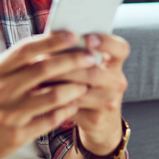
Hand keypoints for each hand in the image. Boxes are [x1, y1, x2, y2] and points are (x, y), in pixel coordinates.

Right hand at [0, 31, 99, 158]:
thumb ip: (18, 64)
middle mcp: (0, 90)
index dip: (52, 40)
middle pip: (43, 69)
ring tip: (86, 83)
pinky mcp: (18, 134)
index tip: (73, 35)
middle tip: (91, 57)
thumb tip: (51, 43)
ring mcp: (9, 113)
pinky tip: (74, 104)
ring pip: (52, 96)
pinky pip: (51, 119)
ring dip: (74, 87)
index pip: (26, 49)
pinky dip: (66, 110)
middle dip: (72, 61)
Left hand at [52, 34, 130, 154]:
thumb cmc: (87, 85)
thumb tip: (52, 37)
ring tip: (38, 76)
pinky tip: (41, 93)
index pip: (120, 49)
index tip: (88, 39)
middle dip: (67, 65)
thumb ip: (77, 52)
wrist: (100, 121)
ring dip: (57, 83)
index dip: (106, 42)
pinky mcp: (96, 119)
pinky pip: (72, 107)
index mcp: (115, 63)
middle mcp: (117, 82)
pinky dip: (54, 99)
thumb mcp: (89, 67)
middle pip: (94, 71)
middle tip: (44, 59)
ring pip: (80, 90)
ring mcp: (109, 102)